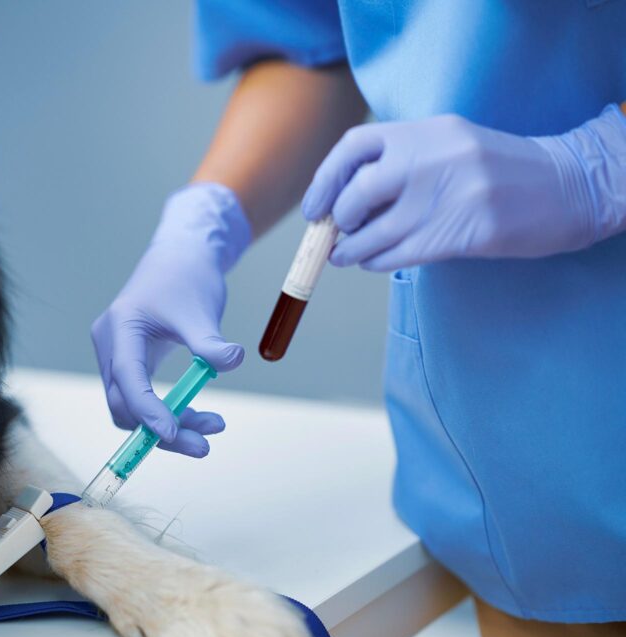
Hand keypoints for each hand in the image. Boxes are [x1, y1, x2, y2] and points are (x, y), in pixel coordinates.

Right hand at [91, 183, 249, 456]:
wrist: (180, 258)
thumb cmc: (186, 278)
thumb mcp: (200, 309)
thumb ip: (209, 341)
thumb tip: (231, 361)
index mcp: (121, 327)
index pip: (128, 377)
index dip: (148, 410)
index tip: (174, 434)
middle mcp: (110, 345)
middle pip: (124, 403)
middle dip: (161, 429)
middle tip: (204, 445)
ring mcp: (116, 356)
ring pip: (132, 407)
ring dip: (169, 425)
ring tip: (214, 427)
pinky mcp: (129, 363)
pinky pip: (141, 398)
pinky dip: (168, 411)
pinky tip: (200, 416)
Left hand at [302, 105, 625, 270]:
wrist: (564, 186)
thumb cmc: (495, 169)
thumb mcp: (447, 144)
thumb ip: (399, 162)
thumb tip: (339, 202)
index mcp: (425, 131)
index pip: (355, 146)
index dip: (325, 180)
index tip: (316, 207)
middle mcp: (432, 159)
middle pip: (359, 192)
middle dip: (340, 218)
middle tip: (336, 231)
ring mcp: (448, 196)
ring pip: (375, 232)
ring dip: (350, 249)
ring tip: (344, 255)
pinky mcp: (464, 233)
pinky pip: (400, 254)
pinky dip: (376, 261)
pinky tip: (372, 261)